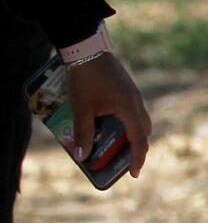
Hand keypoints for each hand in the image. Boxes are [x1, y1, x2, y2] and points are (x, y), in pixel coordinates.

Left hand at [65, 51, 151, 176]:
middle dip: (133, 146)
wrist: (86, 50)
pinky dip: (121, 119)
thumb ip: (82, 133)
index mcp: (130, 110)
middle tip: (119, 158)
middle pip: (141, 130)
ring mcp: (131, 93)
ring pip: (135, 118)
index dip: (137, 159)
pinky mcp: (124, 87)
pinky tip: (103, 120)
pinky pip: (128, 108)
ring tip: (109, 141)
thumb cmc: (84, 80)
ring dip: (126, 131)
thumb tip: (81, 156)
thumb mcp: (81, 109)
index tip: (133, 173)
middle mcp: (135, 102)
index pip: (139, 141)